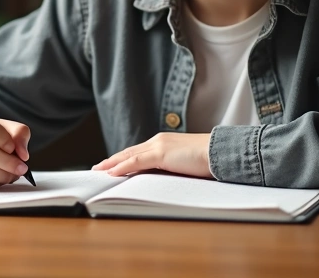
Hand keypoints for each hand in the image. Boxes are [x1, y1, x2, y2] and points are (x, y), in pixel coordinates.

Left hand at [92, 132, 212, 177]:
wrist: (220, 152)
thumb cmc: (208, 159)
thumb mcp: (185, 163)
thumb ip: (172, 166)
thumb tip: (162, 178)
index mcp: (165, 142)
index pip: (139, 151)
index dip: (124, 157)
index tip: (112, 164)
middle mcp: (158, 141)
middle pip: (130, 151)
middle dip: (113, 159)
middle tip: (98, 167)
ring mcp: (159, 146)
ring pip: (129, 155)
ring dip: (112, 163)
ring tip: (99, 170)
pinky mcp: (161, 154)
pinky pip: (136, 162)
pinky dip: (121, 167)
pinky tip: (111, 173)